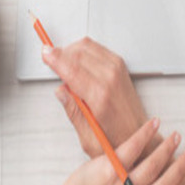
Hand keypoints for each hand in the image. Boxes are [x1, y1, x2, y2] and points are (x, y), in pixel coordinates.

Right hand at [43, 37, 148, 157]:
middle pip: (78, 52)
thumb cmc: (118, 138)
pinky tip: (78, 62)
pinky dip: (84, 50)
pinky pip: (97, 47)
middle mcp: (110, 79)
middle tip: (50, 61)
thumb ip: (72, 112)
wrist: (139, 133)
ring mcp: (117, 69)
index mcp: (100, 96)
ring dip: (71, 50)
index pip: (72, 68)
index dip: (55, 58)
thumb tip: (60, 92)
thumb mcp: (88, 137)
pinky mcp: (120, 65)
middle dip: (60, 53)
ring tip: (63, 64)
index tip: (44, 54)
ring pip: (87, 46)